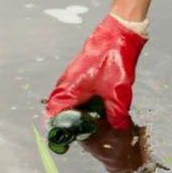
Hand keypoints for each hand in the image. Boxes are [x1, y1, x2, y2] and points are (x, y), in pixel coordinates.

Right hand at [45, 14, 147, 128]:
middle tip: (78, 134)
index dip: (56, 128)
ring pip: (67, 99)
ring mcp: (73, 76)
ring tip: (88, 122)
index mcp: (70, 89)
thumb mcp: (117, 93)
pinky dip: (82, 101)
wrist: (118, 33)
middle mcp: (67, 82)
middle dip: (66, 122)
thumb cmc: (113, 57)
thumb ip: (116, 114)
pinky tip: (96, 106)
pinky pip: (75, 91)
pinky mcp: (81, 72)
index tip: (63, 139)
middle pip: (58, 107)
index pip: (53, 113)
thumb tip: (117, 126)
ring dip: (74, 111)